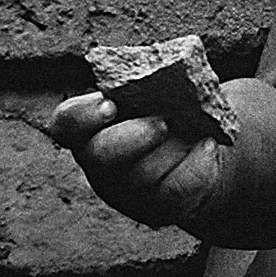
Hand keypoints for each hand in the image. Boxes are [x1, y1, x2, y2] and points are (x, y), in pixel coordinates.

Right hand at [46, 92, 227, 232]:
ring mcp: (127, 192)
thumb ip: (151, 80)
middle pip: (101, 156)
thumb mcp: (155, 90)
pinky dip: (196, 166)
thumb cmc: (170, 106)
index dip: (82, 115)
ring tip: (196, 131)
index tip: (110, 103)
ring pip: (142, 176)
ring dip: (172, 150)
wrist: (199, 144)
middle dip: (132, 137)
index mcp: (90, 128)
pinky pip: (175, 192)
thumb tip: (170, 67)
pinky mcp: (159, 209)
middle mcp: (100, 164)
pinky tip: (208, 146)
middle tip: (162, 122)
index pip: (67, 123)